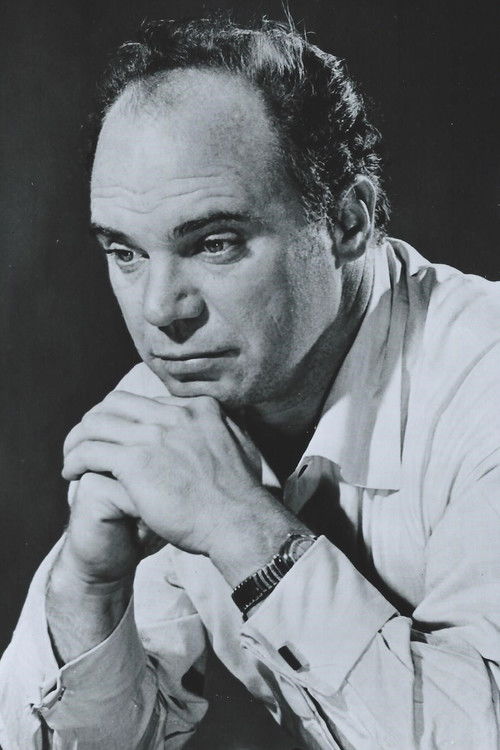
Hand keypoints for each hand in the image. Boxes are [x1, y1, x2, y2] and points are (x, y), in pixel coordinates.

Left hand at [62, 391, 266, 573]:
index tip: (117, 436)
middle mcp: (173, 414)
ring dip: (78, 440)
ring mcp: (153, 435)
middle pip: (116, 403)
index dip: (126, 418)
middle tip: (86, 441)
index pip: (147, 401)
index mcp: (198, 408)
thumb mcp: (241, 448)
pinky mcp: (134, 460)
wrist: (238, 521)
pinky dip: (75, 460)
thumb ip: (224, 430)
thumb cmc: (241, 497)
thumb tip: (220, 426)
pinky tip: (72, 473)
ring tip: (72, 458)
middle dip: (95, 420)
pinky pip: (89, 451)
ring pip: (96, 423)